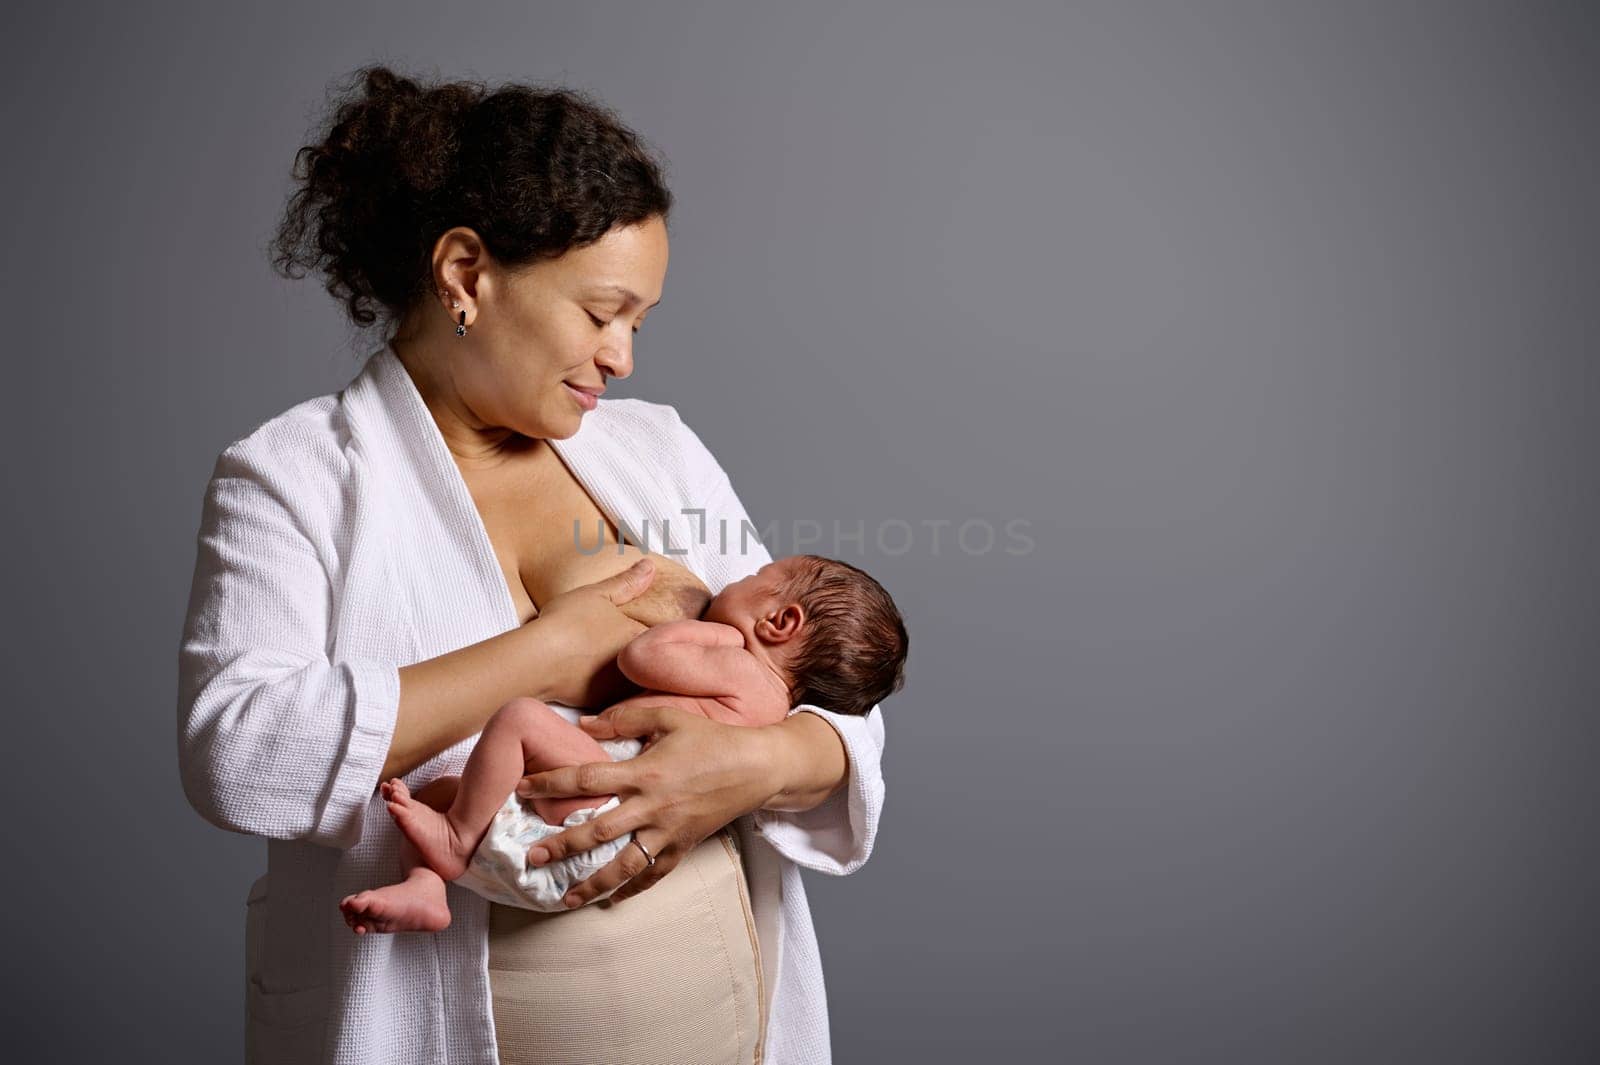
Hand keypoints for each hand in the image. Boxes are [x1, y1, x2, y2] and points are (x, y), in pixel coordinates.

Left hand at [513, 704, 781, 906]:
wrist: (757, 767)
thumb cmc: (711, 739)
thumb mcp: (668, 717)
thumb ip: (623, 719)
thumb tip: (582, 724)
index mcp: (645, 772)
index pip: (587, 779)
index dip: (551, 783)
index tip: (522, 788)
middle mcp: (652, 807)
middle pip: (599, 831)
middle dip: (562, 846)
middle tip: (530, 857)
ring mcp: (669, 832)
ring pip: (625, 865)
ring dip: (592, 884)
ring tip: (564, 898)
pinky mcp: (684, 846)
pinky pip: (655, 874)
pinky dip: (633, 890)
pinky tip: (611, 901)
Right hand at [532, 559, 654, 707]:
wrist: (535, 661)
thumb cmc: (566, 623)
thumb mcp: (597, 594)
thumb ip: (627, 582)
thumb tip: (650, 565)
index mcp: (641, 636)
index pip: (666, 635)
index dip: (661, 632)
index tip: (649, 627)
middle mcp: (638, 665)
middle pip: (654, 660)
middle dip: (650, 654)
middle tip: (636, 646)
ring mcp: (621, 688)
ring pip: (637, 680)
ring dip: (633, 674)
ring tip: (613, 662)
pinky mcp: (603, 704)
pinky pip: (617, 697)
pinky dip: (612, 689)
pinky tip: (597, 678)